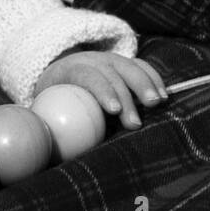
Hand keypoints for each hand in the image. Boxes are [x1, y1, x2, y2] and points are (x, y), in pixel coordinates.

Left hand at [36, 52, 166, 128]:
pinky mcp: (123, 63)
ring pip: (128, 66)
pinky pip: (140, 66)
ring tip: (157, 103)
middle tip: (135, 123)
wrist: (60, 77)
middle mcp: (90, 60)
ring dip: (145, 84)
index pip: (87, 75)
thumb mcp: (45, 111)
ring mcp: (108, 59)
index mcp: (68, 70)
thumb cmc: (53, 104)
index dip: (102, 90)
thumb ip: (48, 127)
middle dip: (126, 95)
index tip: (114, 110)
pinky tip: (164, 95)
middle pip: (111, 71)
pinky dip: (153, 78)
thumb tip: (49, 151)